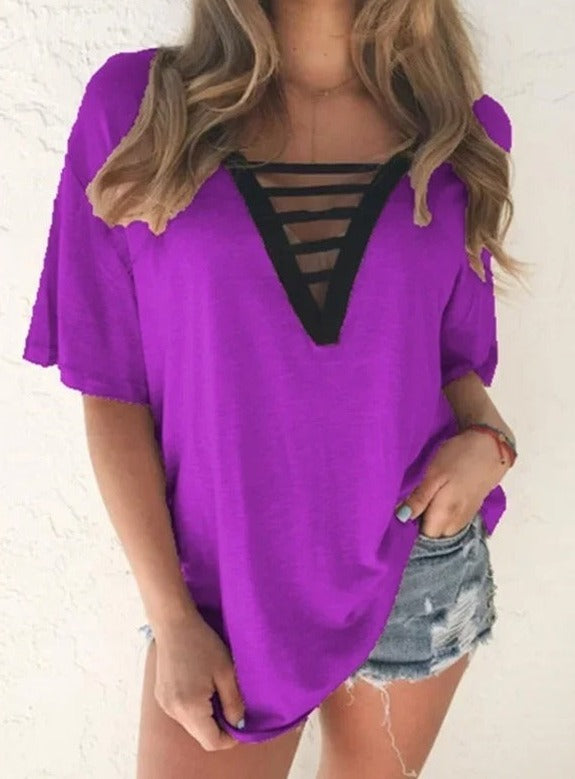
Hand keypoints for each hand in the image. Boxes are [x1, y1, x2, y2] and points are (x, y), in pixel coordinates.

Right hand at [151, 610, 245, 751]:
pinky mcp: (161, 696)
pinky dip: (196, 708)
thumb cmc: (202, 643)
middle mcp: (173, 711)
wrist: (174, 623)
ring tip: (218, 692)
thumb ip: (234, 703)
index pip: (212, 742)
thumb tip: (239, 725)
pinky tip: (202, 687)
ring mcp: (165, 704)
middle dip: (219, 727)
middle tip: (233, 706)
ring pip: (191, 725)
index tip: (242, 723)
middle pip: (201, 735)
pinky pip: (182, 713)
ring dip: (207, 717)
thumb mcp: (226, 671)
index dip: (230, 739)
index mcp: (190, 708)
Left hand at [395, 429, 510, 537]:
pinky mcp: (470, 511)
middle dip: (419, 527)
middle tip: (408, 508)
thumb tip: (400, 518)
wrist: (491, 448)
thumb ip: (419, 499)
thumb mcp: (434, 474)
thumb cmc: (459, 458)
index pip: (422, 537)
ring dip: (431, 522)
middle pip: (432, 536)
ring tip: (422, 504)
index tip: (398, 518)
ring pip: (442, 531)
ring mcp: (465, 518)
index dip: (408, 531)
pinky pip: (451, 523)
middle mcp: (455, 523)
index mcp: (444, 516)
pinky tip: (436, 502)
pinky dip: (442, 518)